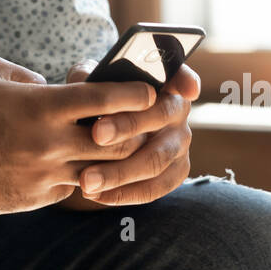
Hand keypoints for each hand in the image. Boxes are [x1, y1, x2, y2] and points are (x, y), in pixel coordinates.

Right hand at [0, 54, 157, 215]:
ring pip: (101, 170)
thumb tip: (57, 85)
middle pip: (117, 141)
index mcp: (41, 106)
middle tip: (149, 121)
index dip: (136, 94)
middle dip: (139, 130)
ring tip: (123, 144)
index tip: (151, 90)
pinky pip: (73, 186)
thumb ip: (32, 75)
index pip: (105, 100)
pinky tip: (83, 163)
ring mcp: (44, 174)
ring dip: (116, 158)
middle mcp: (48, 142)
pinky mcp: (37, 198)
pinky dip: (83, 174)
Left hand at [57, 58, 199, 209]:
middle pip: (160, 116)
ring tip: (87, 180)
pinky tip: (97, 195)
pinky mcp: (176, 172)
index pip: (180, 74)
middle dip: (127, 125)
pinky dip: (124, 194)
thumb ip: (90, 78)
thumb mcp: (93, 83)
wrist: (104, 134)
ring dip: (119, 172)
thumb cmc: (99, 101)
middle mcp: (178, 110)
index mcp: (164, 81)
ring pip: (155, 160)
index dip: (186, 79)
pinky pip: (154, 188)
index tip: (186, 88)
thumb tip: (85, 79)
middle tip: (97, 134)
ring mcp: (181, 143)